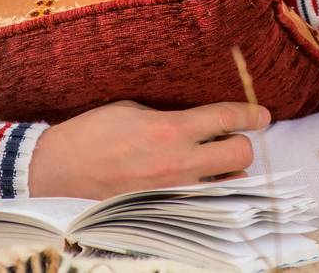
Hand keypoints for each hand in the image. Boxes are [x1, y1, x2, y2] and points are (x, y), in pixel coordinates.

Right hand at [28, 100, 269, 198]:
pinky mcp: (164, 209)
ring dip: (228, 171)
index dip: (250, 113)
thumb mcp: (132, 110)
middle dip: (243, 143)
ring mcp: (174, 191)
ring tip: (215, 161)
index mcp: (170, 129)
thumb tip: (196, 120)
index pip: (226, 118)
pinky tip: (199, 181)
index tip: (261, 114)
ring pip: (228, 184)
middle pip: (240, 154)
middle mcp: (179, 162)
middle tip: (234, 137)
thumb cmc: (90, 134)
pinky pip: (203, 201)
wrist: (57, 172)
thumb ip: (169, 115)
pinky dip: (208, 191)